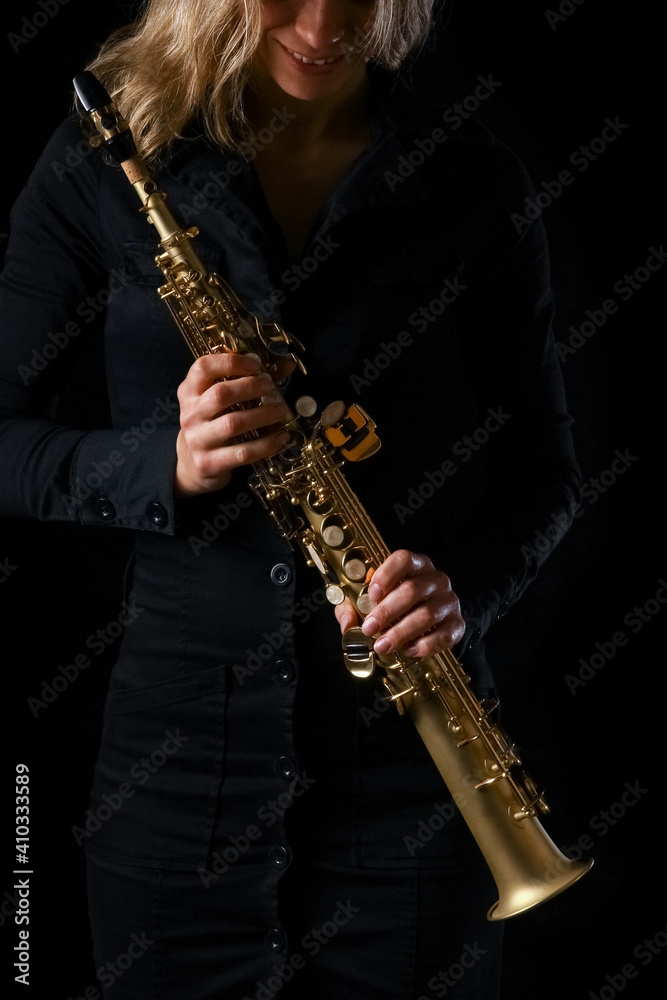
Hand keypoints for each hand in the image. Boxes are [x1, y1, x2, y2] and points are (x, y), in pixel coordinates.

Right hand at [174, 352, 292, 497]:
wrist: (192, 464)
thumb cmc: (212, 424)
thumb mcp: (220, 400)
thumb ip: (249, 379)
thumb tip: (286, 365)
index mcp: (190, 392)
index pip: (203, 367)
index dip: (231, 361)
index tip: (256, 363)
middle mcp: (190, 414)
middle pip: (220, 394)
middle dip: (250, 387)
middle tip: (270, 386)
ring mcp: (197, 440)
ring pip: (232, 424)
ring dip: (262, 415)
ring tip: (281, 410)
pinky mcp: (209, 463)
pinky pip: (242, 452)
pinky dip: (266, 444)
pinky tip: (281, 437)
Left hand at [334, 549, 465, 657]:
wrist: (427, 623)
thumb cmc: (395, 606)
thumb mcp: (369, 601)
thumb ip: (353, 607)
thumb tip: (348, 623)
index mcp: (415, 565)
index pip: (404, 559)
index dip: (387, 575)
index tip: (372, 594)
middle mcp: (435, 580)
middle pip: (413, 590)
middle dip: (388, 611)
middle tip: (370, 628)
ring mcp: (448, 601)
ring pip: (427, 614)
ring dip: (401, 632)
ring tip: (383, 645)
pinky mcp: (457, 624)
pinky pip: (444, 635)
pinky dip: (425, 645)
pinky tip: (408, 650)